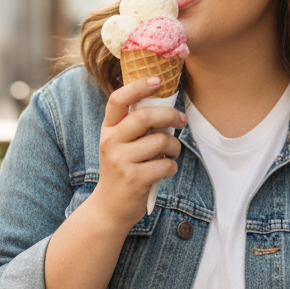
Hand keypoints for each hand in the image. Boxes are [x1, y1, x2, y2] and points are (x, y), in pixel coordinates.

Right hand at [90, 76, 185, 230]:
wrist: (109, 208)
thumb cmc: (122, 172)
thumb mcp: (120, 146)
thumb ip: (135, 128)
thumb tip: (168, 109)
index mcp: (108, 130)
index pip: (118, 100)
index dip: (138, 86)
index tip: (158, 80)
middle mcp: (111, 142)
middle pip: (144, 116)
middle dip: (169, 115)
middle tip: (181, 120)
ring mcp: (120, 161)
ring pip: (160, 141)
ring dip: (174, 147)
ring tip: (171, 153)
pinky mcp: (133, 179)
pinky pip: (165, 165)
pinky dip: (172, 167)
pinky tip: (165, 171)